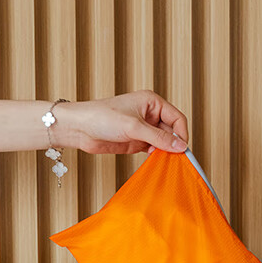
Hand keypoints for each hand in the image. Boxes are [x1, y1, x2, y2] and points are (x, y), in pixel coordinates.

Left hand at [53, 91, 189, 155]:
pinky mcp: (137, 141)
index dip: (181, 134)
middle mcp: (150, 114)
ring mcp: (144, 129)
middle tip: (173, 157)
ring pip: (164, 142)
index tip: (181, 149)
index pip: (177, 118)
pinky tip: (154, 160)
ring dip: (165, 151)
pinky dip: (157, 156)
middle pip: (172, 131)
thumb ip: (158, 137)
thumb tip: (180, 146)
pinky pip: (154, 149)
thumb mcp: (134, 127)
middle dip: (173, 144)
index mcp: (152, 102)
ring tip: (161, 158)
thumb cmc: (101, 117)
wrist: (79, 128)